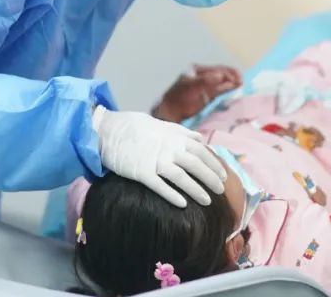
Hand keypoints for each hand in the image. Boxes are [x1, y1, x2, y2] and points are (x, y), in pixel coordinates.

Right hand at [92, 105, 226, 207]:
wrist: (108, 131)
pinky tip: (183, 204)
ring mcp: (154, 160)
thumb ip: (181, 132)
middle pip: (195, 165)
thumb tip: (200, 138)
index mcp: (174, 136)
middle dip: (210, 178)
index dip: (213, 163)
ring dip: (196, 190)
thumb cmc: (134, 127)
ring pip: (181, 177)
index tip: (222, 174)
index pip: (201, 150)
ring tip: (207, 201)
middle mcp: (168, 148)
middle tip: (220, 190)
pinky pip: (160, 186)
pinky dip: (172, 195)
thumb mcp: (160, 125)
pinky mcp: (141, 172)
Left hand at [152, 64, 242, 122]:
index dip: (227, 72)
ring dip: (231, 83)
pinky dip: (228, 89)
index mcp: (198, 71)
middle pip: (221, 75)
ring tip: (241, 84)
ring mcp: (206, 87)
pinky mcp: (208, 97)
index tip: (236, 77)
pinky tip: (234, 89)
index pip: (216, 69)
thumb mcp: (190, 87)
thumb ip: (204, 81)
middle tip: (241, 81)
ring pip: (222, 83)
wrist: (171, 112)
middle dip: (232, 77)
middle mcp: (204, 77)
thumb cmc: (178, 97)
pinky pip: (221, 91)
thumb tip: (220, 76)